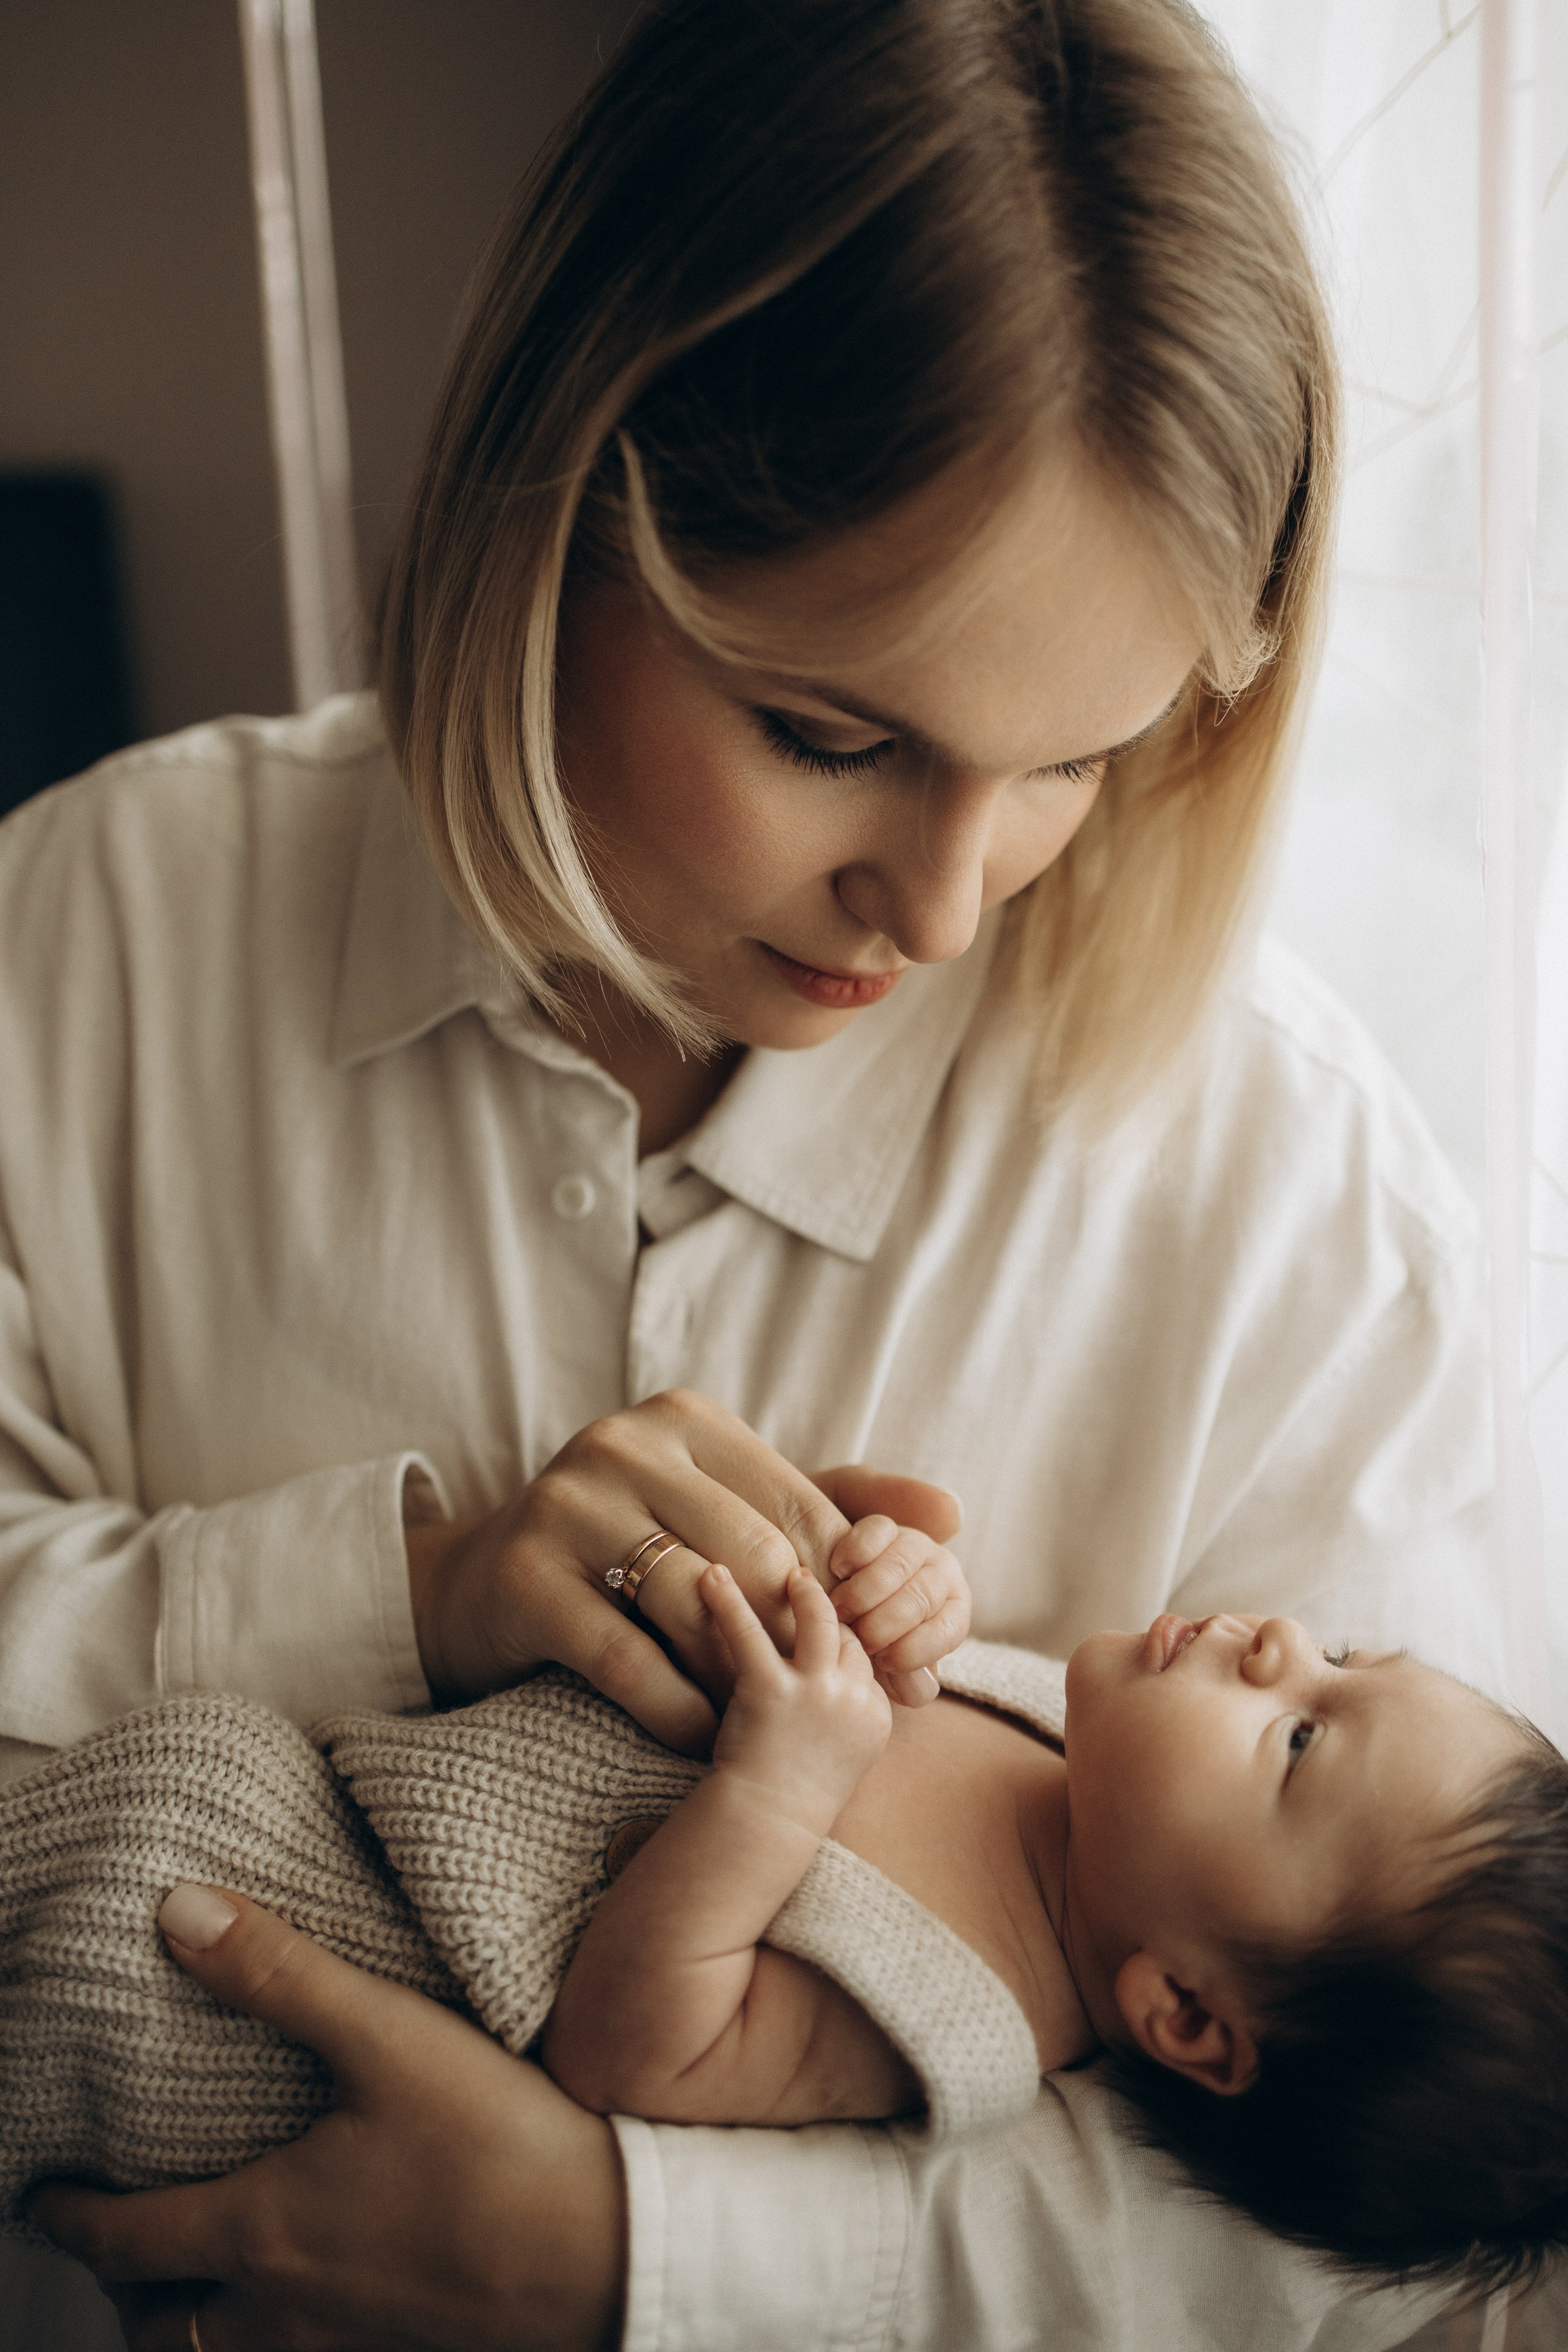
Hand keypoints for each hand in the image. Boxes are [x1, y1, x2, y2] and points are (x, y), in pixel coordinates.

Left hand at [30, 1888, 622, 2351]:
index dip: (69, 2217)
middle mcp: (285, 2309)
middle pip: (160, 2329)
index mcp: (262, 2232)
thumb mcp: (390, 2037)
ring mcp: (345, 2345)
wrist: (615, 2255)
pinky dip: (271, 2341)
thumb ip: (282, 1973)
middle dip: (128, 2290)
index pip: (123, 2240)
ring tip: (204, 2278)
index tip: (43, 2196)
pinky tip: (316, 2296)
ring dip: (194, 2325)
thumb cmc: (503, 2149)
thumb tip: (179, 1912)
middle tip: (122, 2241)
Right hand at [407, 1390, 965, 1750]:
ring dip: (741, 1678)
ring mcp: (566, 1503)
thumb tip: (951, 1513)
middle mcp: (625, 1443)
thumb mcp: (729, 1515)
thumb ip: (835, 1506)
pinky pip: (625, 1657)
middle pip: (753, 1555)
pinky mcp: (522, 1578)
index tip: (900, 1661)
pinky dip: (678, 1708)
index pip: (800, 1507)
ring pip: (694, 1603)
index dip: (856, 1592)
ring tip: (766, 1724)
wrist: (479, 1592)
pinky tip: (705, 1737)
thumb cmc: (633, 1553)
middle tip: (847, 1707)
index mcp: (687, 1421)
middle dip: (808, 1640)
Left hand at [705, 1564, 891, 1837]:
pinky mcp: (770, 1689)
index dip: (846, 1643)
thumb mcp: (843, 1756)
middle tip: (810, 1586)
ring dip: (803, 1590)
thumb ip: (848, 1716)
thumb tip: (839, 1684)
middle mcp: (852, 1698)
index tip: (831, 1630)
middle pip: (848, 1634)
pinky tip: (712, 1576)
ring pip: (817, 1619)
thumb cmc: (795, 1795)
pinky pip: (749, 1633)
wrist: (766, 1823)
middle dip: (830, 1612)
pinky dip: (728, 1601)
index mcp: (874, 1715)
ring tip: (789, 1573)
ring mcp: (815, 1691)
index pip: (866, 1659)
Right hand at [827, 1516, 970, 1698]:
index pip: (947, 1631)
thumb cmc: (874, 1641)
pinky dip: (856, 1552)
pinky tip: (839, 1570)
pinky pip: (877, 1532)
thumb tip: (918, 1690)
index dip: (915, 1650)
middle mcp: (944, 1575)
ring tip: (839, 1611)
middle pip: (921, 1598)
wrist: (842, 1599)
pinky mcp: (886, 1526)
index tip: (884, 1662)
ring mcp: (916, 1545)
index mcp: (954, 1613)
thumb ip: (906, 1679)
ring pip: (900, 1564)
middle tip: (857, 1638)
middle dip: (885, 1623)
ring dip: (865, 1592)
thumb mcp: (890, 1663)